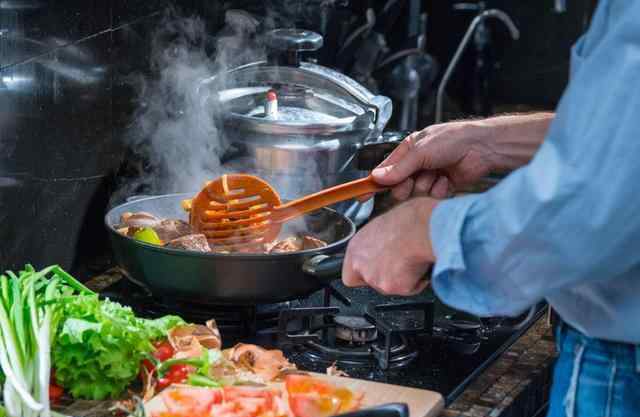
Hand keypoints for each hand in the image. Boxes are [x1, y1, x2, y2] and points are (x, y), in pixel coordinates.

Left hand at [342, 197, 437, 295]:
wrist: (421, 228)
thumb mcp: (383, 227)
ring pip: (390, 286)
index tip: (374, 270)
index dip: (363, 275)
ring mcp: (376, 278)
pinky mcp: (393, 287)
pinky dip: (417, 281)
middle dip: (386, 276)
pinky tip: (419, 264)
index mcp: (355, 248)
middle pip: (371, 282)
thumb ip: (376, 243)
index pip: (349, 274)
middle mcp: (361, 265)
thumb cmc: (407, 221)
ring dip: (402, 278)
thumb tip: (384, 246)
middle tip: (399, 261)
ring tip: (411, 258)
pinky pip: (409, 288)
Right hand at [369, 121, 493, 201]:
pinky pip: (433, 196)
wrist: (482, 148)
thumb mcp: (420, 151)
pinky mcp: (443, 185)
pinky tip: (448, 179)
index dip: (374, 182)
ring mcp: (430, 174)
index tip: (363, 194)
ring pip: (416, 192)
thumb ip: (398, 168)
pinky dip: (440, 189)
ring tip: (437, 174)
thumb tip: (378, 177)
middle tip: (412, 182)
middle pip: (399, 185)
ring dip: (426, 185)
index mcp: (408, 150)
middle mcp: (418, 163)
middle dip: (405, 186)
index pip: (385, 169)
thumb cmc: (452, 139)